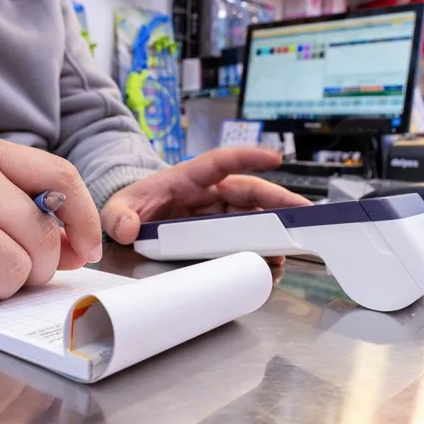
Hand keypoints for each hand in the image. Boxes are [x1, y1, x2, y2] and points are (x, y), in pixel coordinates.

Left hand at [101, 147, 310, 265]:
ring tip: (289, 250)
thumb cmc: (130, 206)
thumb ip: (119, 216)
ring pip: (253, 217)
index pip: (222, 162)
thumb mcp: (118, 208)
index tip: (275, 158)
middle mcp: (209, 194)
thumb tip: (129, 229)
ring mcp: (216, 215)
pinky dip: (259, 251)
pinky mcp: (217, 236)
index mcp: (189, 178)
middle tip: (305, 215)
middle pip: (250, 192)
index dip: (248, 157)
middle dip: (279, 202)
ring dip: (273, 232)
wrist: (129, 222)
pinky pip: (244, 240)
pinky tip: (271, 265)